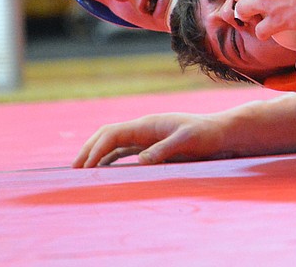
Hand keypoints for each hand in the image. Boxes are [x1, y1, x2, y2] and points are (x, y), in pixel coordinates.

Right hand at [72, 112, 232, 167]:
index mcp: (148, 124)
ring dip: (97, 154)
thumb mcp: (187, 141)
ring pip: (114, 142)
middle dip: (89, 150)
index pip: (113, 134)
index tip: (85, 167)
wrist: (222, 132)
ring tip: (82, 171)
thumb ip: (163, 149)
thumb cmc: (206, 134)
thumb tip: (139, 161)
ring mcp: (147, 136)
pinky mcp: (153, 145)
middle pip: (107, 135)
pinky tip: (105, 169)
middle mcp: (144, 128)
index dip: (96, 149)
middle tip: (74, 169)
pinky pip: (126, 150)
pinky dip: (111, 158)